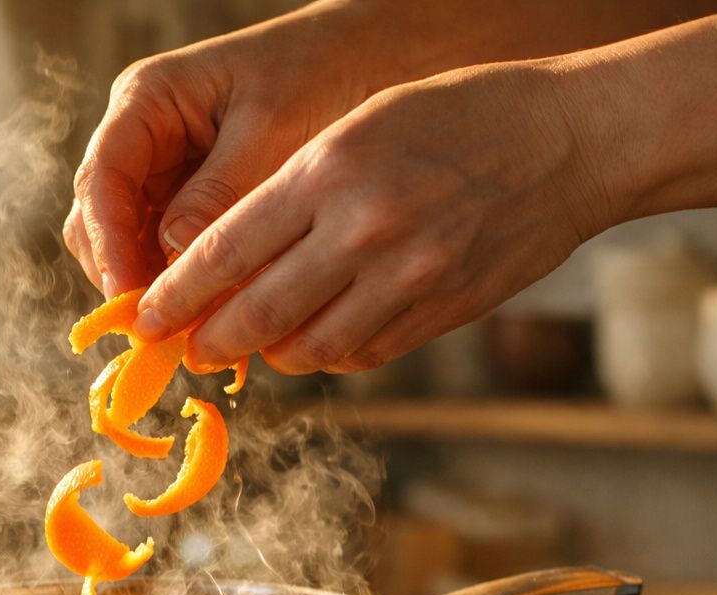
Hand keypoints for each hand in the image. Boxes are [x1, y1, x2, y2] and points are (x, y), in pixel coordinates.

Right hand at [64, 6, 374, 298]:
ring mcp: (159, 174)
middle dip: (121, 274)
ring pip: (125, 246)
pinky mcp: (186, 206)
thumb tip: (175, 254)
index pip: (101, 178)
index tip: (130, 298)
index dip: (108, 243)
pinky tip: (210, 312)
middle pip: (98, 220)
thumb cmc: (317, 74)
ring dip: (149, 287)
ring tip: (187, 328)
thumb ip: (220, 190)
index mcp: (146, 100)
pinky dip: (181, 286)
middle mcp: (140, 139)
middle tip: (160, 328)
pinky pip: (164, 255)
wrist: (363, 58)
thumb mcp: (270, 127)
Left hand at [131, 61, 612, 373]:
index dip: (174, 297)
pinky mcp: (443, 310)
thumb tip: (221, 262)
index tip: (144, 318)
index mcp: (330, 171)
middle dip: (209, 340)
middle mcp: (363, 229)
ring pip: (306, 347)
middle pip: (254, 314)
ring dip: (269, 353)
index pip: (223, 252)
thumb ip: (289, 195)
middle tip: (189, 348)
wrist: (572, 139)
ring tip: (255, 343)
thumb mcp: (358, 128)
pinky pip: (363, 354)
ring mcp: (408, 276)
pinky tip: (317, 337)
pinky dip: (327, 354)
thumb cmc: (456, 117)